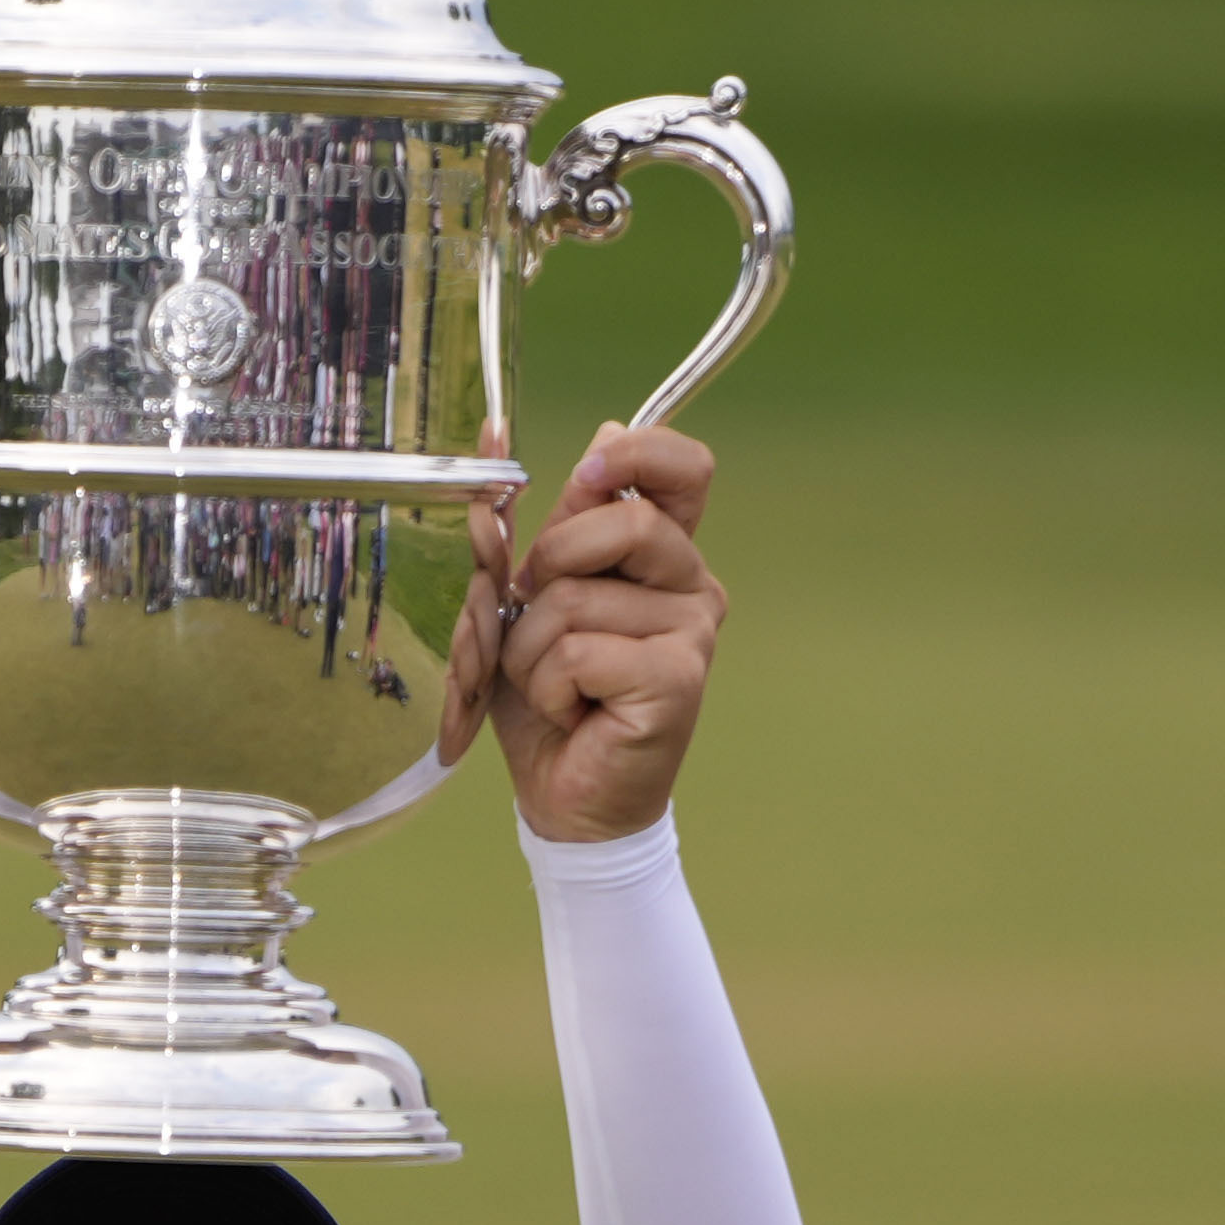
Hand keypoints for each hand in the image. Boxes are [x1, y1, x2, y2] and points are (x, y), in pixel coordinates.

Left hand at [466, 419, 722, 843]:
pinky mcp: (678, 680)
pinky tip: (571, 712)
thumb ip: (548, 522)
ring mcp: (693, 633)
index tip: (588, 472)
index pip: (686, 468)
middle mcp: (693, 586)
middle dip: (552, 566)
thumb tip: (601, 429)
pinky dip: (546, 686)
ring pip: (577, 599)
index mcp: (663, 555)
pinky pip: (577, 652)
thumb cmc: (551, 698)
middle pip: (626, 521)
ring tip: (553, 685)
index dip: (638, 453)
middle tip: (541, 621)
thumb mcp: (532, 599)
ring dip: (531, 648)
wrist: (566, 796)